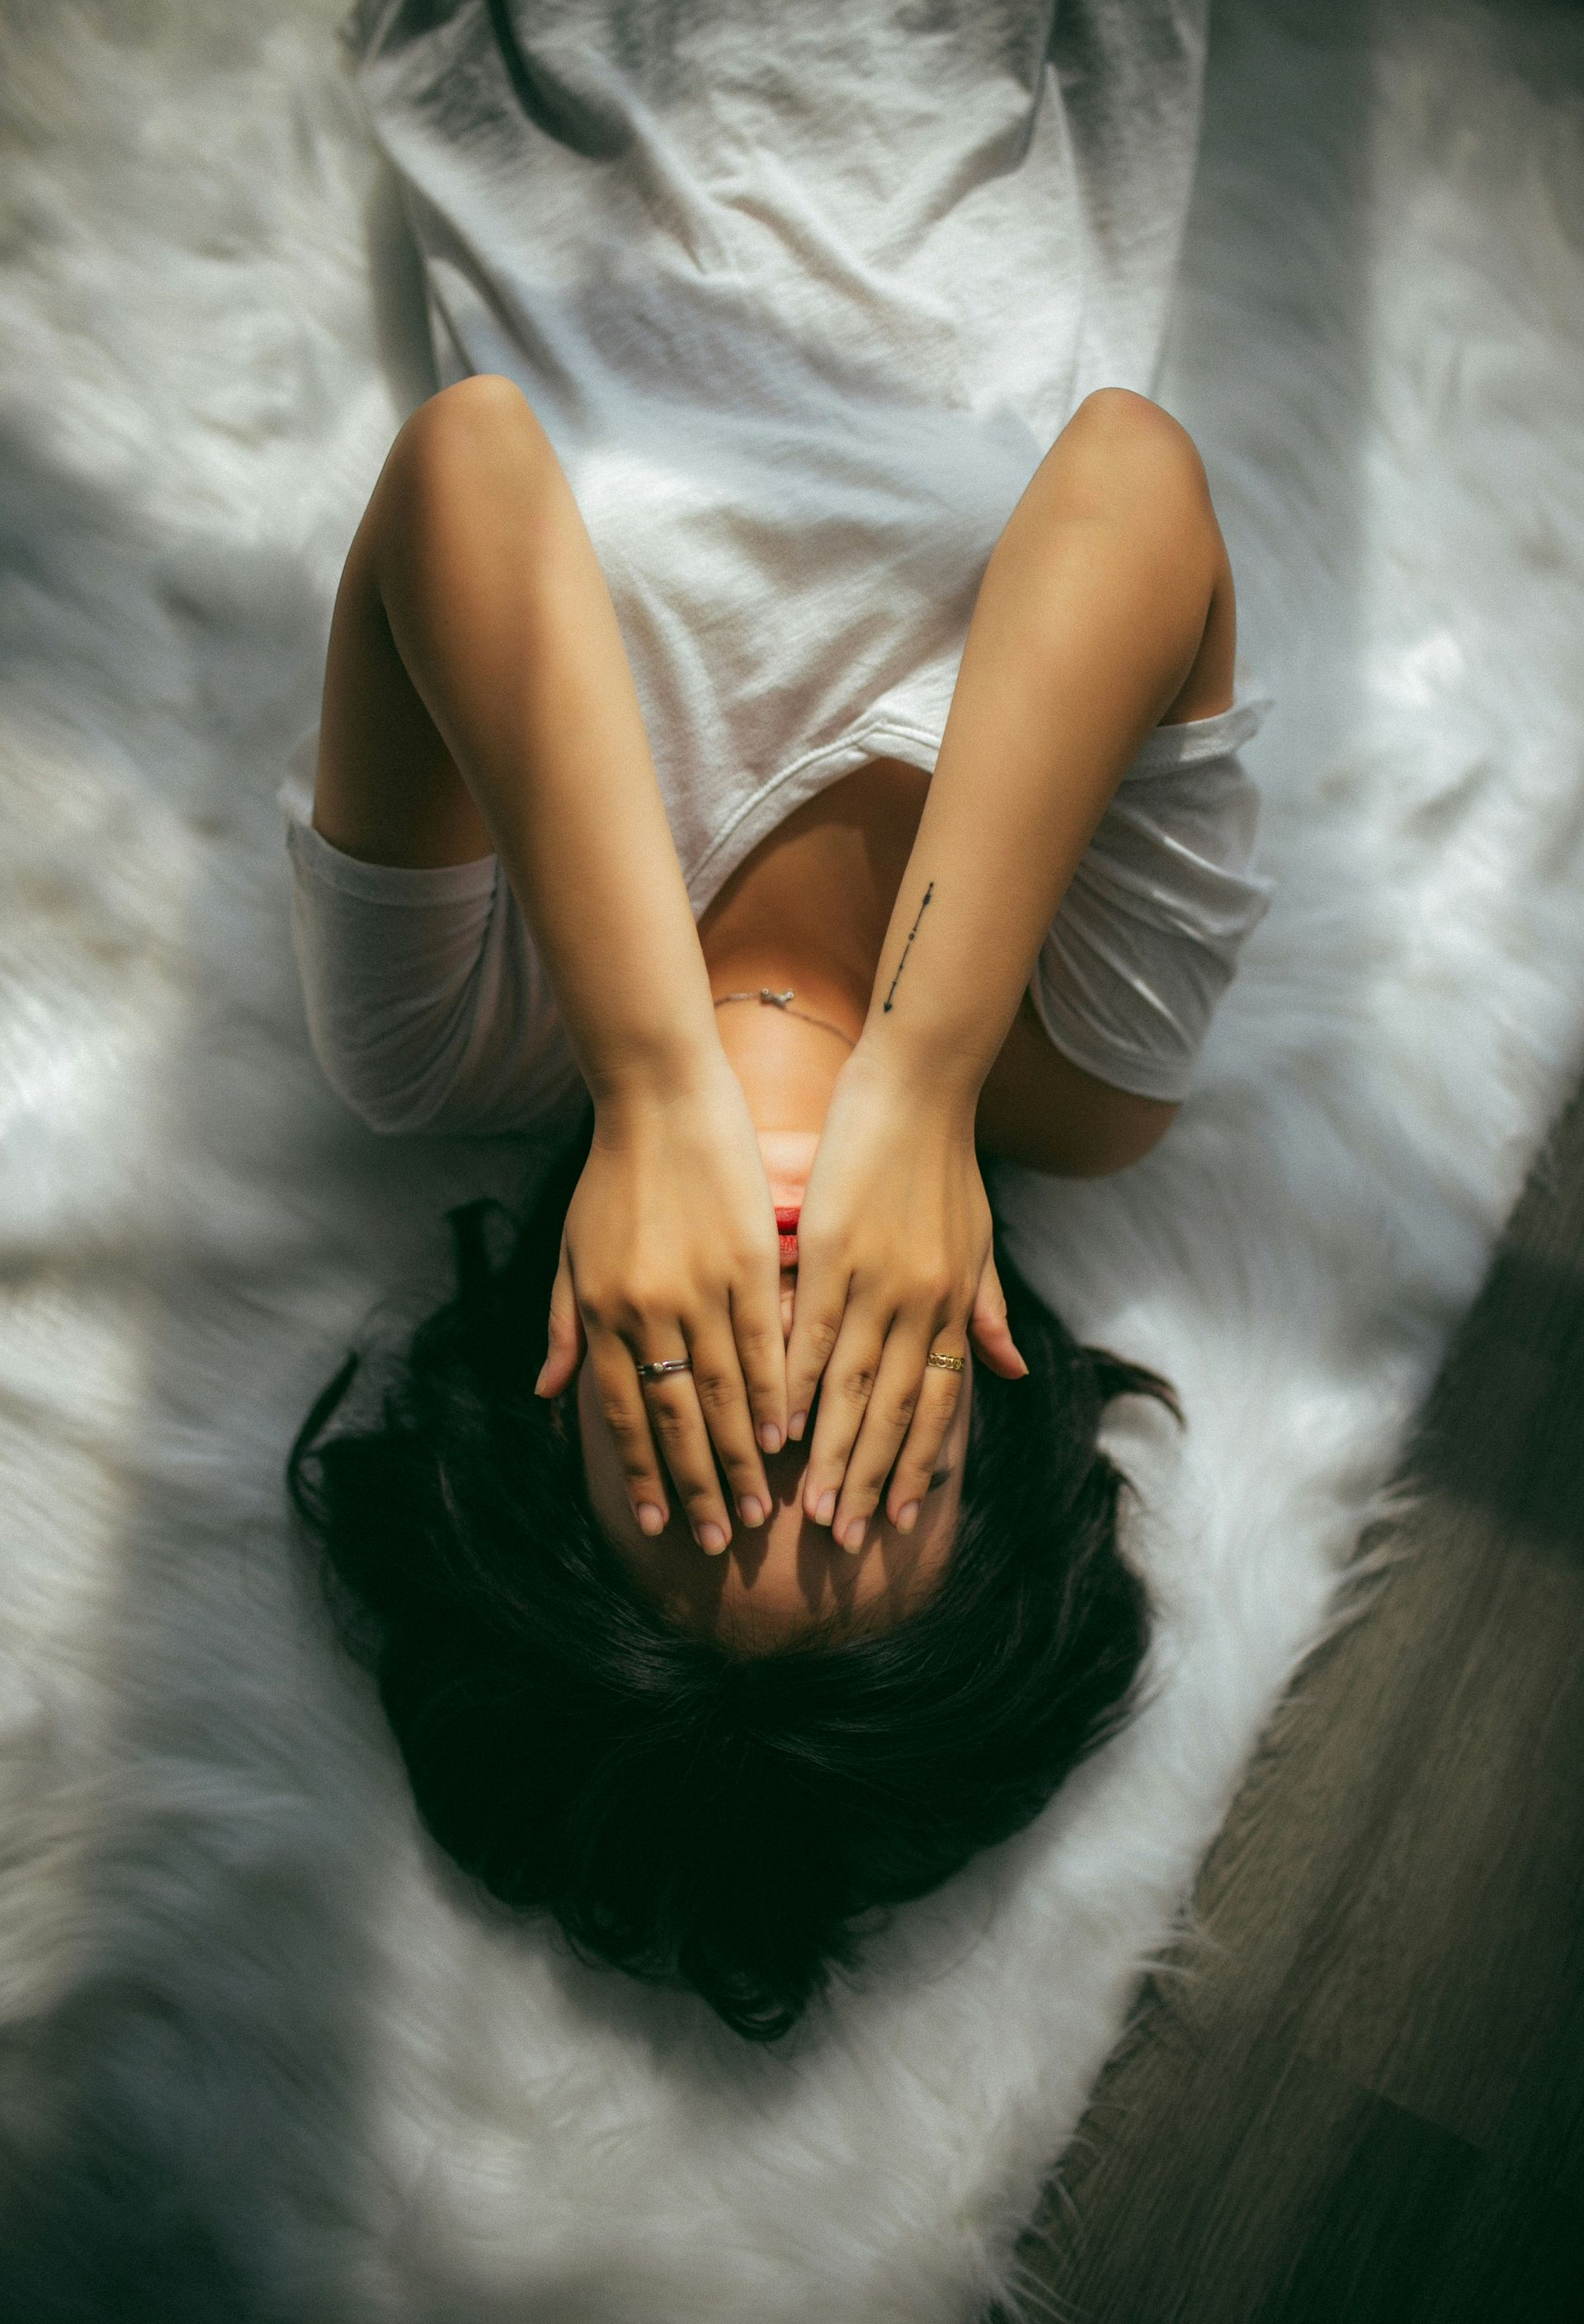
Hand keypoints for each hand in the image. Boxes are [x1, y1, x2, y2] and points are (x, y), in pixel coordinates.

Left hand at [533, 1064, 785, 1550]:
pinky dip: (775, 1392)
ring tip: (760, 1506)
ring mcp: (700, 1287)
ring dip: (741, 1454)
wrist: (659, 1098)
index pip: (619, 1412)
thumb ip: (564, 1327)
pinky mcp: (747, 1260)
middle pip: (675, 1416)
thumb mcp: (571, 1253)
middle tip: (720, 1541)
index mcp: (601, 1311)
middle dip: (696, 1485)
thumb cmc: (611, 1176)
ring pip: (723, 1390)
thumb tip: (550, 1398)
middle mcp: (646, 1309)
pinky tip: (787, 1432)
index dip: (639, 1470)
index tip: (655, 1522)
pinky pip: (763, 1341)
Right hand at [782, 1050, 1027, 1550]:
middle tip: (845, 1540)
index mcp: (954, 1305)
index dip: (917, 1465)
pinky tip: (775, 1424)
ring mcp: (878, 1281)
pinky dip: (794, 1383)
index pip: (937, 1406)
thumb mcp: (980, 1241)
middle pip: (894, 1412)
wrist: (921, 1085)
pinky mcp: (834, 1252)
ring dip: (829, 1453)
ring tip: (807, 1509)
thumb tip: (1012, 1374)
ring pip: (853, 1387)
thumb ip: (988, 1310)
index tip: (898, 1521)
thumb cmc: (946, 1160)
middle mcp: (922, 1305)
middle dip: (870, 1481)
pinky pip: (811, 1333)